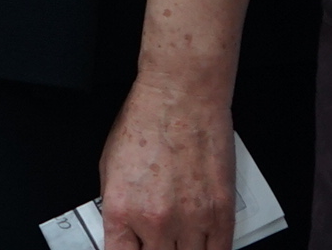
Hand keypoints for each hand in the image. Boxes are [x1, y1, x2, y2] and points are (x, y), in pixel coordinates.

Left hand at [96, 73, 234, 249]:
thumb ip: (119, 209)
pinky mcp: (221, 213)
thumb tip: (125, 235)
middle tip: (157, 239)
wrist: (181, 97)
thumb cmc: (145, 122)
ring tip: (179, 238)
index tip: (133, 248)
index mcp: (121, 210)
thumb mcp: (110, 167)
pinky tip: (202, 244)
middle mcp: (156, 221)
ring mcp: (192, 220)